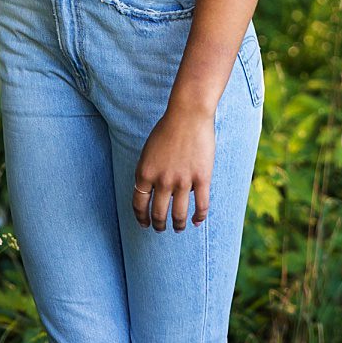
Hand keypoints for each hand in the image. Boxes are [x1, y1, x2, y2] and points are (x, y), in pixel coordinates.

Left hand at [133, 105, 214, 231]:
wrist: (189, 114)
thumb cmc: (168, 128)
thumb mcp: (148, 152)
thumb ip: (149, 172)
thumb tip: (153, 190)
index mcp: (144, 174)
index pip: (139, 205)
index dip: (141, 218)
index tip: (145, 223)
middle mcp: (161, 181)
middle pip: (158, 213)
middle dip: (159, 224)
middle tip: (161, 228)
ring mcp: (182, 181)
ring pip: (179, 214)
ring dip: (177, 224)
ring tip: (178, 228)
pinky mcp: (202, 178)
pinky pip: (201, 204)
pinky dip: (199, 216)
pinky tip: (197, 221)